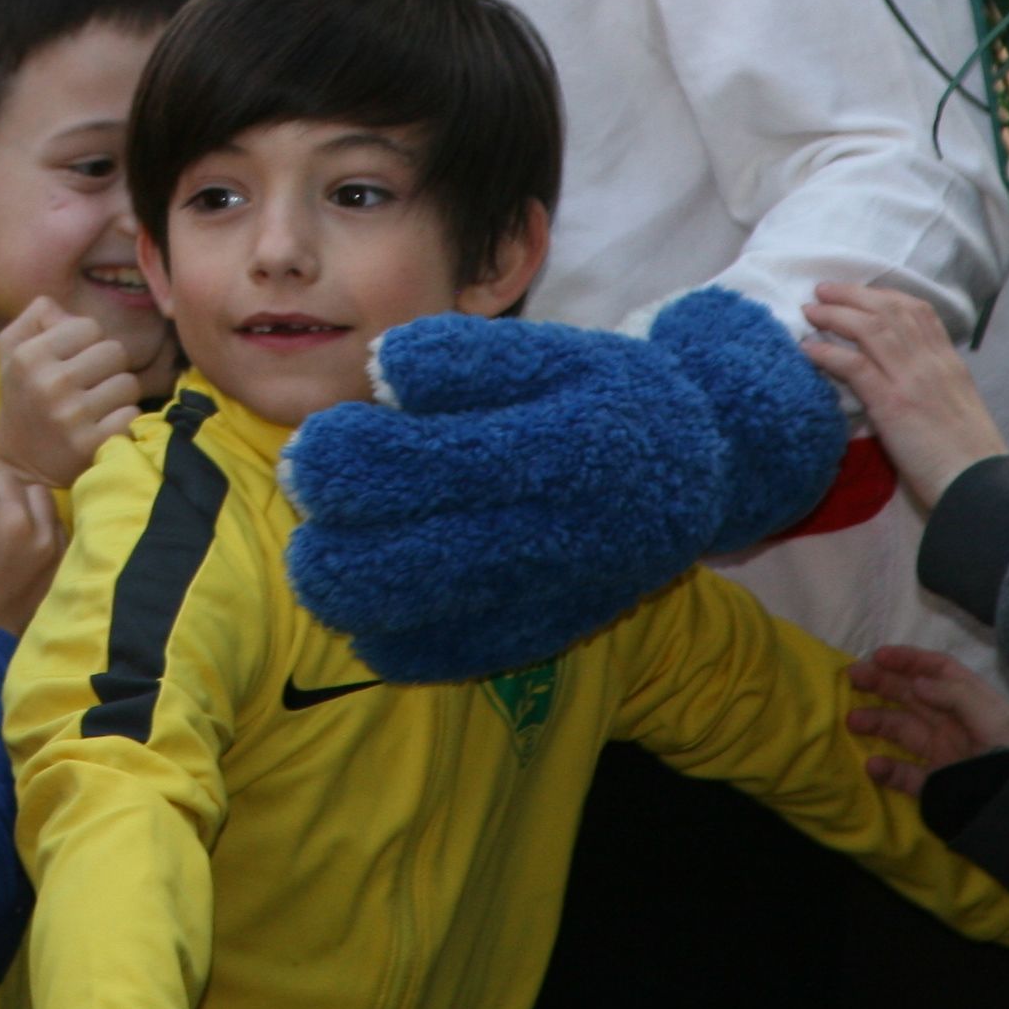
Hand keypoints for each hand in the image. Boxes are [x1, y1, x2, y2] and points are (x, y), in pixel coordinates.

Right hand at [0, 298, 141, 490]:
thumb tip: (69, 312)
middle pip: (115, 351)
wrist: (20, 464)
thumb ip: (37, 314)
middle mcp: (49, 383)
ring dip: (118, 394)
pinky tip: (103, 426)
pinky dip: (123, 419)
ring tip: (97, 404)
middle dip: (108, 366)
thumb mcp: (13, 348)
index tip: (74, 360)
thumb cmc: (24, 395)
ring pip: (129, 383)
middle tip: (90, 383)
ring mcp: (71, 416)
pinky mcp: (92, 444)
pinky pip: (132, 415)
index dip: (88, 342)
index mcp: (29, 355)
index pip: (90, 326)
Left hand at [278, 313, 729, 682]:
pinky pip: (446, 657)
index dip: (346, 461)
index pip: (424, 469)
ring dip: (344, 588)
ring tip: (325, 548)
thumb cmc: (606, 395)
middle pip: (402, 562)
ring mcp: (543, 595)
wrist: (700, 469)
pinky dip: (388, 638)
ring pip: (411, 618)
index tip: (311, 443)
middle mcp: (547, 534)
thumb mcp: (554, 351)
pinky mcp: (540, 634)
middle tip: (308, 495)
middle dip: (328, 536)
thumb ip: (463, 357)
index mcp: (550, 451)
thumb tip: (379, 367)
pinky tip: (369, 603)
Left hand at [800, 282, 1008, 508]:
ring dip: (834, 315)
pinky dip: (828, 353)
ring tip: (809, 312)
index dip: (884, 295)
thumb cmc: (967, 458)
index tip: (858, 292)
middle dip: (851, 295)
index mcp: (950, 363)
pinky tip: (808, 350)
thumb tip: (900, 374)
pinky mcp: (893, 404)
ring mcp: (912, 381)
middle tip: (822, 291)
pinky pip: (855, 365)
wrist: (979, 487)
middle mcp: (932, 363)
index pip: (919, 311)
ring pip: (870, 329)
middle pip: (889, 311)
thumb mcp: (957, 406)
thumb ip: (932, 384)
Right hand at [846, 643, 1008, 796]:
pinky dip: (887, 770)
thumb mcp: (993, 720)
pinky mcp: (937, 784)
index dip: (909, 659)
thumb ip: (955, 696)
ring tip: (852, 721)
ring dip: (876, 721)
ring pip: (902, 729)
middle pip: (913, 695)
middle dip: (882, 683)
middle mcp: (954, 722)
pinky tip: (872, 766)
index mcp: (971, 702)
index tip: (878, 656)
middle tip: (851, 677)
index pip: (938, 670)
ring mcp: (943, 753)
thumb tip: (916, 683)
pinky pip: (906, 774)